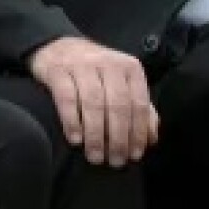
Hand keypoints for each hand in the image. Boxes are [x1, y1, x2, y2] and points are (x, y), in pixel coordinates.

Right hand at [27, 38, 157, 168]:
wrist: (58, 47)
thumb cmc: (95, 72)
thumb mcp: (122, 84)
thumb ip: (138, 108)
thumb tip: (150, 139)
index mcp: (129, 68)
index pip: (139, 103)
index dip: (138, 132)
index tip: (134, 155)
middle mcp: (108, 63)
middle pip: (117, 105)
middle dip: (118, 137)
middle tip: (115, 161)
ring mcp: (81, 65)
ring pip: (93, 102)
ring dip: (96, 134)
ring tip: (95, 156)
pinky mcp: (58, 70)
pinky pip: (67, 98)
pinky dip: (72, 121)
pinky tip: (75, 139)